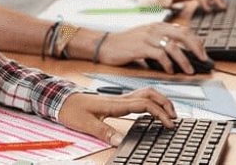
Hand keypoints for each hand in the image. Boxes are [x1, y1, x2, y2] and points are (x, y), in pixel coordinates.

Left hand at [57, 90, 176, 145]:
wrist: (60, 99)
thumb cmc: (72, 109)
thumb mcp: (85, 123)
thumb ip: (103, 132)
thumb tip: (119, 142)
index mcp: (115, 104)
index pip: (144, 103)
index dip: (159, 112)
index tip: (169, 124)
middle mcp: (119, 99)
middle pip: (149, 94)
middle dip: (165, 102)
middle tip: (175, 116)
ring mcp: (118, 99)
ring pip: (144, 93)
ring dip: (159, 100)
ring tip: (169, 113)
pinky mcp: (115, 101)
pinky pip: (137, 97)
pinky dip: (150, 101)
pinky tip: (152, 110)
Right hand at [98, 22, 207, 73]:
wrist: (105, 45)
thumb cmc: (126, 44)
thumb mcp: (146, 38)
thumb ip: (161, 42)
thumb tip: (180, 54)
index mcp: (158, 26)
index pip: (184, 30)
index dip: (196, 42)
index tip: (203, 53)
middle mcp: (155, 28)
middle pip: (183, 35)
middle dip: (196, 48)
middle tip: (203, 60)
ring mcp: (148, 37)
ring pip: (173, 46)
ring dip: (184, 60)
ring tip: (189, 70)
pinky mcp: (141, 47)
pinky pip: (160, 55)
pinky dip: (168, 64)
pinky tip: (170, 70)